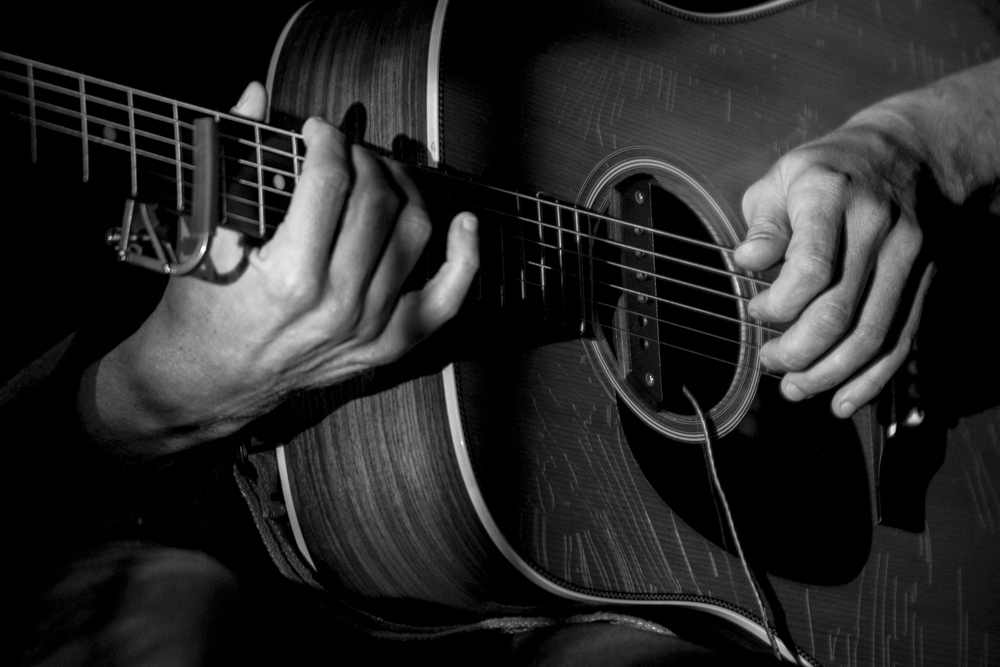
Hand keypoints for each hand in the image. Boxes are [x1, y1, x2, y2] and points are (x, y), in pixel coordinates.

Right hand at [81, 83, 479, 455]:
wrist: (212, 379)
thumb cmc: (204, 305)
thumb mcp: (204, 233)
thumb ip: (231, 157)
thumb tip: (255, 93)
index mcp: (290, 276)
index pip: (329, 181)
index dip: (326, 140)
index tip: (316, 130)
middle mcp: (339, 303)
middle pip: (376, 202)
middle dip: (363, 159)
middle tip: (346, 150)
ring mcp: (371, 327)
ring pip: (414, 234)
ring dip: (404, 189)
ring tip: (383, 173)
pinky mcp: (390, 344)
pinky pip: (447, 299)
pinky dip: (465, 257)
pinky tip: (465, 223)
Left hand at [734, 111, 931, 418]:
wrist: (913, 152)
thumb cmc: (831, 171)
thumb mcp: (782, 178)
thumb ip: (763, 224)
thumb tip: (746, 261)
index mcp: (832, 199)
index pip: (810, 269)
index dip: (777, 305)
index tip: (755, 311)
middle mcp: (877, 230)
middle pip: (839, 313)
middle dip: (797, 351)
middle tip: (769, 361)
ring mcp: (908, 258)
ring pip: (871, 336)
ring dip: (829, 375)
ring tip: (795, 389)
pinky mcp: (924, 282)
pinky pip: (901, 341)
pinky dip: (871, 379)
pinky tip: (842, 400)